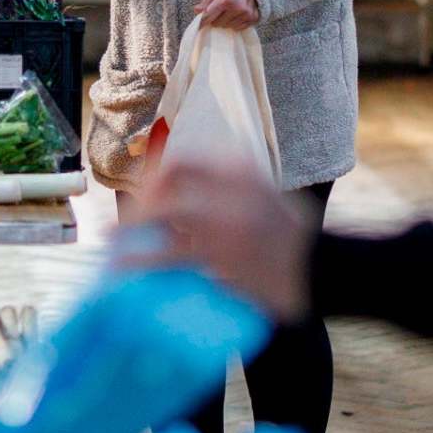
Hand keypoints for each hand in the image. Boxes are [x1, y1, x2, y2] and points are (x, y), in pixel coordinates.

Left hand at [129, 160, 315, 322]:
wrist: (320, 270)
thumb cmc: (294, 242)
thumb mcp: (265, 200)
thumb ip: (230, 191)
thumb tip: (184, 201)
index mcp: (241, 168)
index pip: (182, 161)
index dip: (154, 177)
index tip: (142, 197)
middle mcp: (229, 184)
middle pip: (165, 183)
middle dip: (139, 205)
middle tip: (121, 227)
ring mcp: (223, 216)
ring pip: (159, 214)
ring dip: (130, 230)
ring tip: (112, 245)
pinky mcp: (217, 251)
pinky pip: (164, 253)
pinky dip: (138, 259)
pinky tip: (122, 267)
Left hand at [195, 0, 259, 29]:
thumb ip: (206, 0)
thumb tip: (197, 11)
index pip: (208, 17)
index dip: (202, 20)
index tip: (199, 23)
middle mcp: (238, 8)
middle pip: (217, 23)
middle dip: (214, 18)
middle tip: (217, 8)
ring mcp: (247, 14)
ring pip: (227, 26)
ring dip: (225, 20)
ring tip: (228, 9)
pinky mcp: (254, 18)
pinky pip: (238, 28)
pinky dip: (234, 22)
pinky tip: (236, 12)